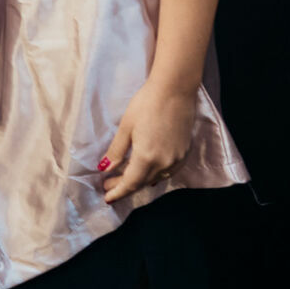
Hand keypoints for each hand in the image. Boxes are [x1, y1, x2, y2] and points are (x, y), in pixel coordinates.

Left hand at [100, 80, 197, 202]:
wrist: (175, 90)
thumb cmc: (146, 104)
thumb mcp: (126, 127)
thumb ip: (117, 151)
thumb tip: (105, 168)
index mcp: (147, 158)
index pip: (130, 183)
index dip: (118, 192)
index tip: (107, 198)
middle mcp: (164, 163)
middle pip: (142, 182)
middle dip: (124, 186)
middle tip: (108, 185)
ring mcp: (177, 159)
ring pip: (155, 178)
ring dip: (139, 180)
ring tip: (123, 177)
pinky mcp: (184, 153)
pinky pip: (168, 172)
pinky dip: (154, 174)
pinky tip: (146, 171)